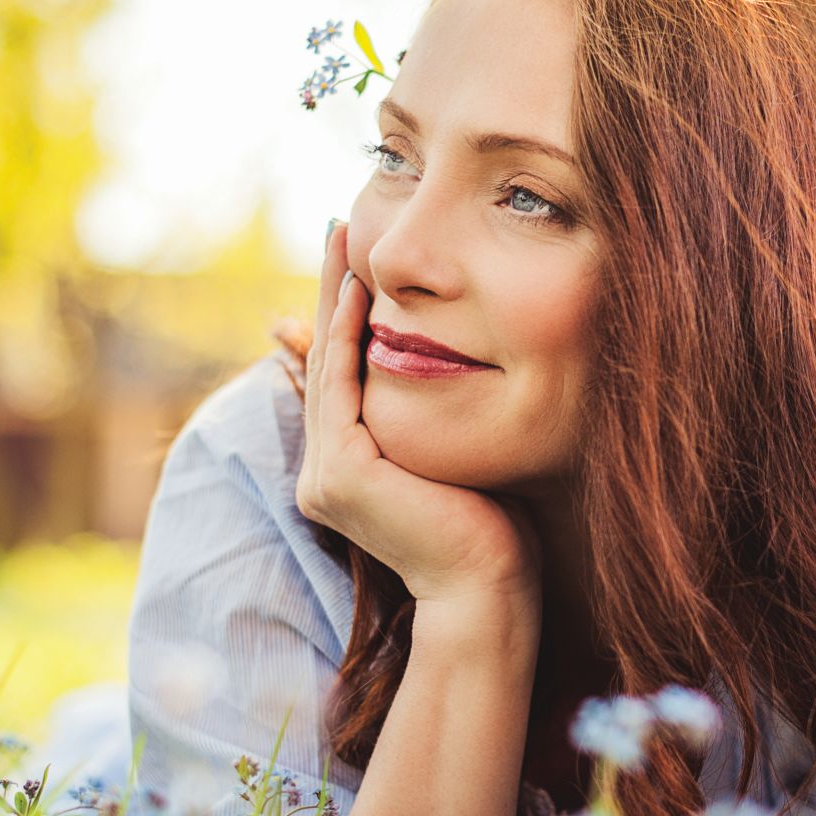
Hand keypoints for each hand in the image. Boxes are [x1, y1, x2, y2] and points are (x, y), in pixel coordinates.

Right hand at [296, 221, 543, 605]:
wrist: (491, 586)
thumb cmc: (491, 528)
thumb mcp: (451, 457)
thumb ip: (427, 418)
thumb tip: (436, 368)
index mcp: (346, 473)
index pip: (340, 378)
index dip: (344, 317)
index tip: (355, 264)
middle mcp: (324, 475)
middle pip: (325, 362)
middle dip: (331, 293)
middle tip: (336, 229)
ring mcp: (325, 478)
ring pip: (328, 366)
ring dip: (334, 298)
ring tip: (340, 238)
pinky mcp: (341, 476)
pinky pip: (342, 386)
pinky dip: (348, 334)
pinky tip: (359, 287)